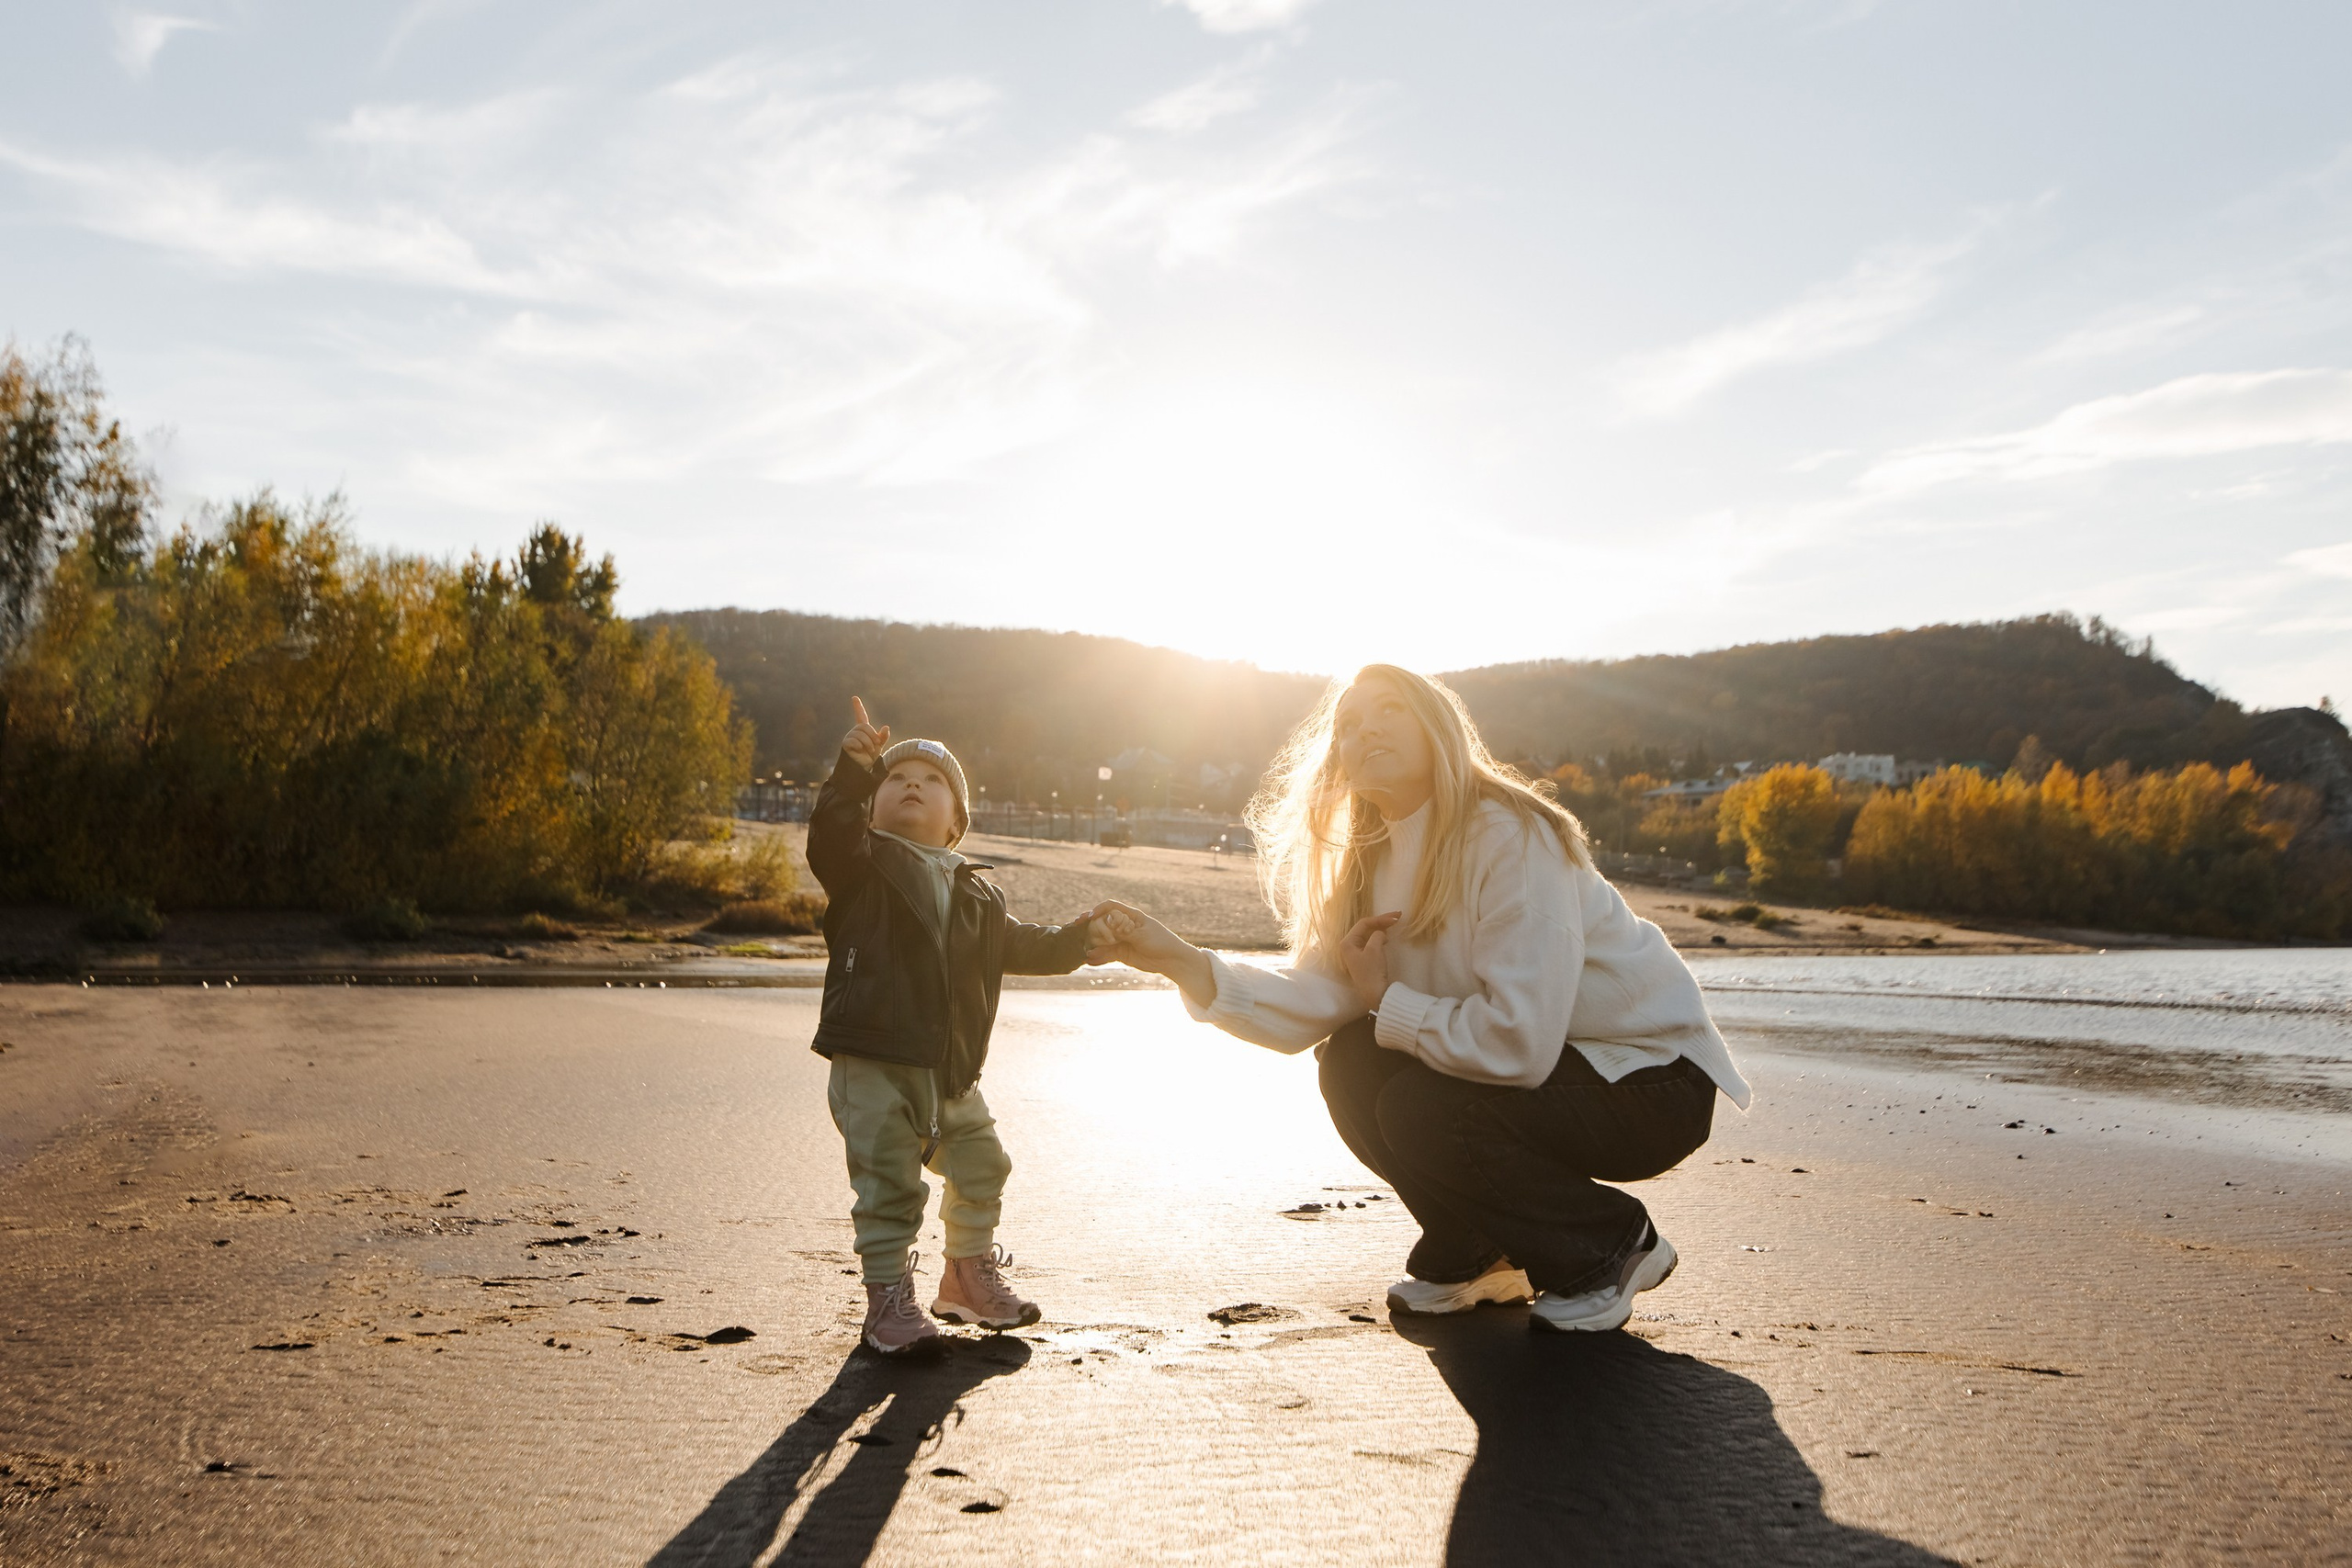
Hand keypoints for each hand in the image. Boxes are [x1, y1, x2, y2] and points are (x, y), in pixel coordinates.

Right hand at [842, 696, 890, 766]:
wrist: (864, 767)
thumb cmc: (871, 756)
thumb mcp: (879, 745)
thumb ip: (883, 736)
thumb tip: (886, 727)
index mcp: (863, 729)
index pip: (860, 715)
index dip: (858, 707)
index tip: (854, 698)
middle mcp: (855, 731)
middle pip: (864, 726)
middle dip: (873, 735)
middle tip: (877, 745)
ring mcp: (849, 737)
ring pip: (860, 734)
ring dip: (868, 743)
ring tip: (869, 750)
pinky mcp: (845, 744)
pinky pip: (853, 741)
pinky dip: (860, 746)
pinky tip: (859, 750)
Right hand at [1081, 900, 1213, 1000]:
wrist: (1171, 960)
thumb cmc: (1161, 942)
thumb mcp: (1142, 935)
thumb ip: (1125, 931)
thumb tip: (1108, 929)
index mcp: (1130, 916)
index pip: (1109, 907)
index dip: (1097, 910)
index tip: (1089, 917)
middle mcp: (1122, 926)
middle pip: (1102, 923)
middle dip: (1096, 930)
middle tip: (1104, 941)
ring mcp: (1120, 940)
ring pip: (1101, 939)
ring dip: (1093, 944)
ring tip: (1088, 951)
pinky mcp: (1120, 954)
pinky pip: (1105, 954)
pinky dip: (1098, 957)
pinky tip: (1090, 960)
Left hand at [1339, 912, 1400, 1014]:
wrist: (1375, 994)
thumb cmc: (1372, 971)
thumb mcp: (1375, 949)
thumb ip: (1377, 934)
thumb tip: (1381, 934)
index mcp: (1347, 942)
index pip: (1364, 923)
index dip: (1380, 919)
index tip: (1396, 918)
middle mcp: (1349, 946)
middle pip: (1365, 927)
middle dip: (1381, 921)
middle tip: (1398, 916)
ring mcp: (1355, 953)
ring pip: (1369, 934)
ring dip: (1381, 928)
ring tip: (1394, 925)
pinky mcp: (1363, 960)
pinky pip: (1371, 943)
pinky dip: (1380, 938)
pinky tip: (1387, 938)